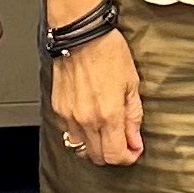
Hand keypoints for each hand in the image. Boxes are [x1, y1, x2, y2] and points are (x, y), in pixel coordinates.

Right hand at [51, 28, 144, 168]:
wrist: (80, 35)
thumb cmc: (108, 52)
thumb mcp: (132, 84)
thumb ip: (133, 116)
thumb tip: (135, 140)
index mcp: (108, 115)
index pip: (116, 156)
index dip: (128, 157)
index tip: (134, 150)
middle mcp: (86, 120)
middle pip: (98, 157)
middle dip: (113, 154)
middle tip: (123, 141)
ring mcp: (69, 116)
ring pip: (81, 148)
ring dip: (96, 145)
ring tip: (106, 129)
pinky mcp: (57, 109)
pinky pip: (69, 132)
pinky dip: (81, 133)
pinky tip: (90, 118)